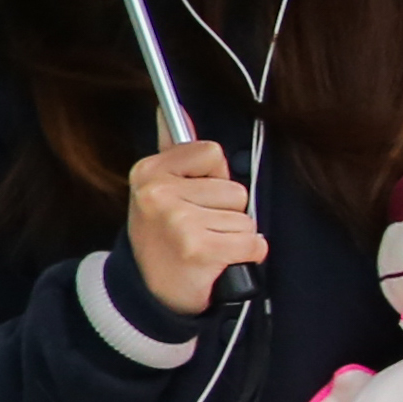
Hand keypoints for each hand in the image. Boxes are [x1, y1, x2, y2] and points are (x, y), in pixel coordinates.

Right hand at [124, 139, 263, 313]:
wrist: (151, 293)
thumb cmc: (164, 238)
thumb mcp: (159, 190)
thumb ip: (174, 150)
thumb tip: (173, 108)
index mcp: (149, 172)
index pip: (212, 152)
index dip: (214, 178)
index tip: (194, 197)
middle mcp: (159, 193)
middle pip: (235, 189)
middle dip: (227, 212)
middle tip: (198, 230)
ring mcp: (178, 221)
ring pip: (245, 218)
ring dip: (234, 236)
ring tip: (205, 246)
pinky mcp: (198, 250)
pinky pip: (253, 243)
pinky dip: (247, 255)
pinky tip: (220, 261)